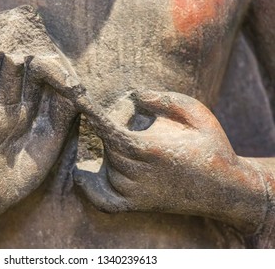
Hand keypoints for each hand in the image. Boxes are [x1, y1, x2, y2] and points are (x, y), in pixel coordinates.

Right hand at [0, 7, 77, 214]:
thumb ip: (62, 117)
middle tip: (19, 40)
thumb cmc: (25, 171)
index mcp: (26, 109)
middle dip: (14, 60)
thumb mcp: (50, 143)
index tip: (48, 51)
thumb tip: (77, 91)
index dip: (40, 67)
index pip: (33, 83)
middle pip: (8, 78)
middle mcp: (4, 107)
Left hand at [71, 90, 266, 232]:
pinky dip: (89, 188)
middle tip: (134, 116)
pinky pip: (103, 199)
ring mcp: (136, 193)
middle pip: (109, 144)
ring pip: (107, 165)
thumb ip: (163, 99)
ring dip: (112, 149)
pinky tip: (82, 174)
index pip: (110, 131)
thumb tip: (132, 95)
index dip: (92, 114)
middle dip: (114, 125)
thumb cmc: (211, 146)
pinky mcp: (136, 204)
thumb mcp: (195, 113)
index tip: (76, 99)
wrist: (224, 189)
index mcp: (152, 150)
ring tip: (135, 138)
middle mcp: (139, 174)